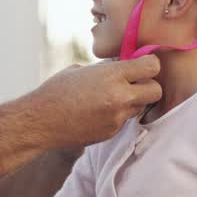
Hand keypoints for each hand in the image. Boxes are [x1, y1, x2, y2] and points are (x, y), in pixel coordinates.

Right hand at [25, 55, 161, 146]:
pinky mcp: (111, 132)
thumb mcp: (82, 70)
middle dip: (148, 86)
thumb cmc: (56, 90)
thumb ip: (106, 69)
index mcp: (112, 75)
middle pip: (156, 90)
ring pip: (140, 107)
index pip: (152, 66)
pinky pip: (124, 120)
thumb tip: (121, 67)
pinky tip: (98, 112)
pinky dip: (116, 115)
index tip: (141, 64)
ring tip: (110, 98)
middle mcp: (119, 96)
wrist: (40, 121)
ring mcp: (117, 117)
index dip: (149, 64)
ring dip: (132, 101)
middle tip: (134, 83)